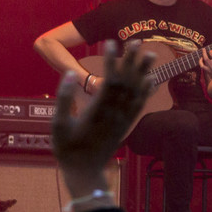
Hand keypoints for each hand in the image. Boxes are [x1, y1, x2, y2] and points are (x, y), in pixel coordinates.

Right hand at [51, 39, 154, 193]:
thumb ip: (64, 99)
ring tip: (151, 53)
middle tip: (138, 40)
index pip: (108, 79)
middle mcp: (115, 112)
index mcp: (98, 110)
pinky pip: (141, 105)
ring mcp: (123, 119)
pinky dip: (148, 91)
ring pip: (138, 91)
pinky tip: (152, 79)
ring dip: (144, 71)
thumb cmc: (67, 148)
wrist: (85, 171)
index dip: (111, 60)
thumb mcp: (58, 124)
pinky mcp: (127, 125)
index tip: (111, 43)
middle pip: (127, 81)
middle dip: (132, 60)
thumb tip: (69, 74)